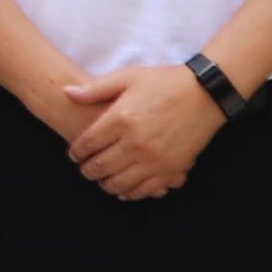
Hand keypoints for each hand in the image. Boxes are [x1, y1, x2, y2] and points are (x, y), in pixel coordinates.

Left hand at [57, 63, 225, 202]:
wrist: (205, 94)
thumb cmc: (164, 82)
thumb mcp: (128, 78)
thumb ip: (95, 89)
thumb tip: (66, 93)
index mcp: (121, 119)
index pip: (88, 144)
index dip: (77, 152)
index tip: (74, 154)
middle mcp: (135, 143)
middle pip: (100, 167)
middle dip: (87, 170)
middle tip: (85, 168)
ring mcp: (154, 160)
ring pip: (119, 184)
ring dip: (106, 184)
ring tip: (102, 179)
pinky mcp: (171, 170)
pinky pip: (144, 190)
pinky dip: (130, 193)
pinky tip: (124, 189)